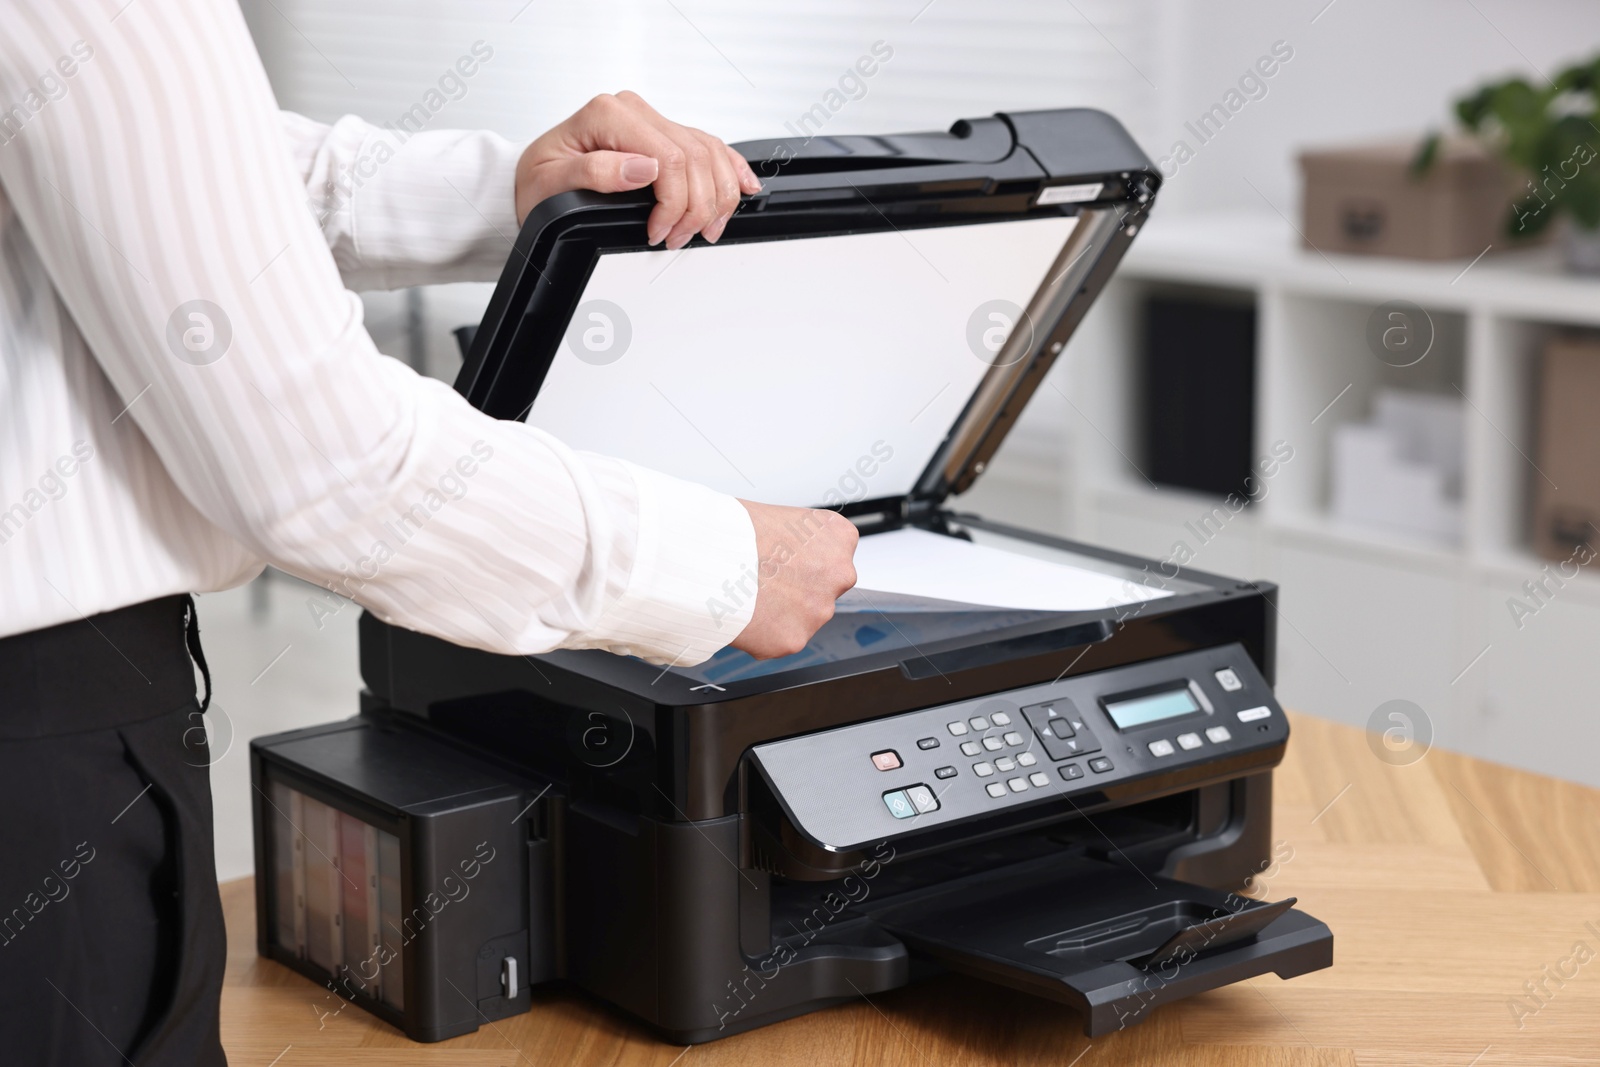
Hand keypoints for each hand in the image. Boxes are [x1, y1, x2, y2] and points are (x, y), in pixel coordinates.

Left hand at [514, 91, 761, 247]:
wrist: (529, 180)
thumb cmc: (537, 181)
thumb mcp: (552, 182)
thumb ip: (596, 171)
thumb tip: (642, 169)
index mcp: (609, 114)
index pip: (668, 158)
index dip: (674, 203)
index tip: (658, 232)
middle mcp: (633, 111)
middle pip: (694, 157)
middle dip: (696, 207)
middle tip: (676, 238)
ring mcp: (651, 120)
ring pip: (709, 153)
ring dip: (718, 196)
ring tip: (704, 229)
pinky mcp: (663, 134)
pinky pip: (710, 145)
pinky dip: (732, 168)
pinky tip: (745, 187)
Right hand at [731, 501, 858, 659]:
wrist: (708, 557)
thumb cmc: (734, 530)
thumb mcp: (779, 517)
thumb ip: (796, 540)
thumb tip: (788, 552)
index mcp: (838, 537)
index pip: (834, 555)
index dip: (803, 560)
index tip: (785, 560)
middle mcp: (838, 575)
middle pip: (822, 590)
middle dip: (797, 590)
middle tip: (765, 581)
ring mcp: (818, 611)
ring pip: (802, 617)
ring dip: (780, 613)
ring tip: (748, 595)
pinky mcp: (794, 640)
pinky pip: (779, 640)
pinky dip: (762, 633)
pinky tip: (744, 613)